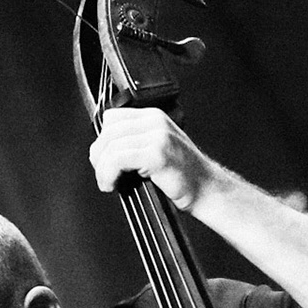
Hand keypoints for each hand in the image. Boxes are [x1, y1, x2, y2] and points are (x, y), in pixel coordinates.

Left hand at [88, 107, 226, 210]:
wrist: (207, 190)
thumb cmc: (184, 175)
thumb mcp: (158, 148)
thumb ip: (136, 141)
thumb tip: (104, 148)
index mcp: (154, 117)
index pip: (112, 118)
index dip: (103, 140)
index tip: (103, 159)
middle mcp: (156, 122)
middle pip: (108, 132)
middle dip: (99, 156)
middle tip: (103, 174)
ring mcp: (158, 137)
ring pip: (111, 146)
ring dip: (103, 169)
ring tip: (108, 182)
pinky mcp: (157, 154)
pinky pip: (118, 160)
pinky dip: (108, 174)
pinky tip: (112, 184)